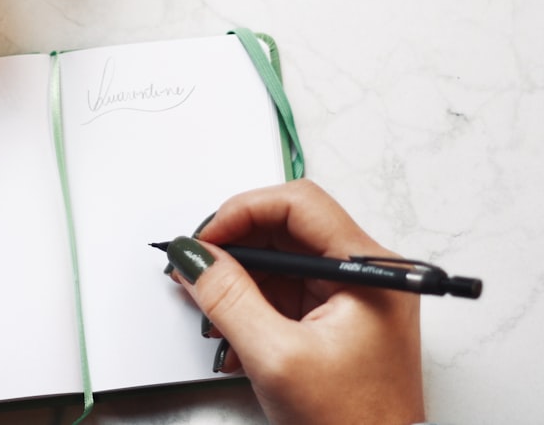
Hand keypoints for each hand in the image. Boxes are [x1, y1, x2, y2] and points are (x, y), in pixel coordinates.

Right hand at [165, 180, 424, 424]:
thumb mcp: (276, 359)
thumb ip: (229, 298)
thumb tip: (193, 256)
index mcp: (369, 272)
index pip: (299, 205)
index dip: (243, 212)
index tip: (204, 239)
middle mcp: (365, 275)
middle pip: (286, 229)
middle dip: (235, 248)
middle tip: (196, 268)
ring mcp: (352, 296)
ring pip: (280, 260)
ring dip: (238, 282)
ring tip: (211, 311)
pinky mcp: (336, 318)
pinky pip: (284, 291)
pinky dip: (251, 306)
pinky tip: (232, 335)